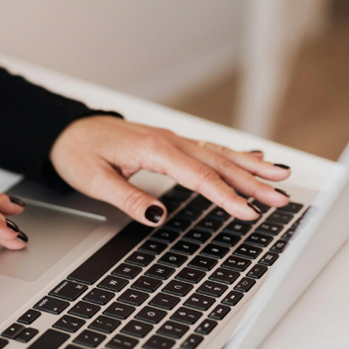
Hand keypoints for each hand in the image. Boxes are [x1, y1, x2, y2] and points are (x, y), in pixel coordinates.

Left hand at [50, 115, 291, 225]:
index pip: (198, 176)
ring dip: (251, 167)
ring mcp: (171, 140)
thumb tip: (156, 216)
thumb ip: (127, 198)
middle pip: (218, 163)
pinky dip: (234, 154)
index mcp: (153, 149)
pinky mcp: (169, 144)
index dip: (225, 195)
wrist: (66, 131)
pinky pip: (208, 149)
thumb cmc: (78, 153)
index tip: (248, 212)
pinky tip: (254, 159)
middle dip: (252, 182)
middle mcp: (168, 141)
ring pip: (218, 153)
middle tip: (281, 198)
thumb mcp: (94, 181)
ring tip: (281, 178)